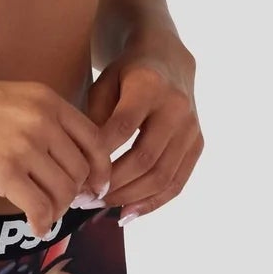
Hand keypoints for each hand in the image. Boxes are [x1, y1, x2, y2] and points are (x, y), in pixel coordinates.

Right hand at [0, 73, 113, 239]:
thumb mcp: (14, 99)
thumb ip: (44, 121)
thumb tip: (67, 162)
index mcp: (49, 101)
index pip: (95, 141)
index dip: (101, 170)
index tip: (95, 187)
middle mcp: (43, 121)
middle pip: (80, 171)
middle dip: (75, 195)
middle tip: (63, 206)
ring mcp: (24, 146)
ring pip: (63, 192)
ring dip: (57, 210)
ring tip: (44, 214)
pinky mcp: (3, 171)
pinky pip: (39, 207)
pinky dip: (42, 223)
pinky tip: (35, 227)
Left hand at [85, 36, 202, 224]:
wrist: (168, 60)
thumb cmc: (127, 74)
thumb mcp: (104, 84)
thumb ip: (94, 118)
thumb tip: (83, 165)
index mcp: (149, 86)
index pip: (123, 127)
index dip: (100, 156)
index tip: (76, 176)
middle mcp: (176, 107)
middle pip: (145, 158)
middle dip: (112, 184)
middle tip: (82, 198)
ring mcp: (191, 128)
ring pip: (162, 176)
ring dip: (128, 197)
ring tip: (98, 206)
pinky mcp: (197, 144)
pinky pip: (177, 182)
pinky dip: (152, 203)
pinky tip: (127, 213)